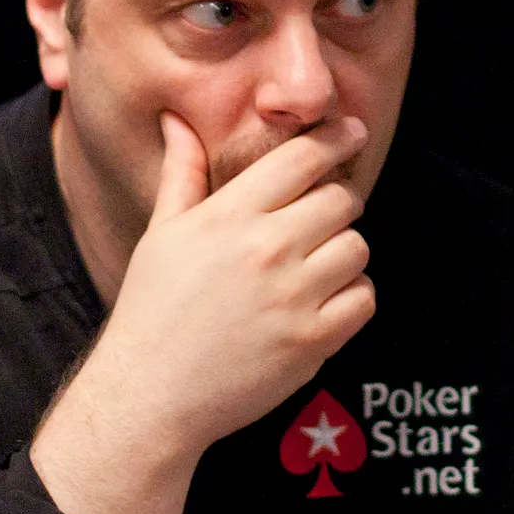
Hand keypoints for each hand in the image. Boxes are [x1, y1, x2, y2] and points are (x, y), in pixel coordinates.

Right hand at [31, 110, 373, 513]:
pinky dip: (352, 297)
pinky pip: (363, 299)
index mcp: (228, 216)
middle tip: (322, 219)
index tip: (352, 131)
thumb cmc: (152, 312)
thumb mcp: (160, 235)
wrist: (150, 394)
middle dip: (337, 204)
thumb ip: (180, 174)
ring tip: (317, 266)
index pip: (302, 158)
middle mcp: (264, 250)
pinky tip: (323, 302)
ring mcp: (292, 297)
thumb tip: (177, 120)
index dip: (336, 137)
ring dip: (345, 252)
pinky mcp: (311, 341)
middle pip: (341, 200)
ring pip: (357, 248)